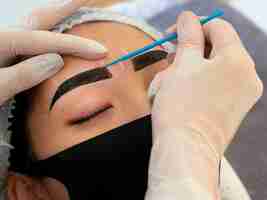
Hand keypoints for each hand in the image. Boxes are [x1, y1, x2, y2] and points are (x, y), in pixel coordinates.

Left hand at [0, 0, 106, 104]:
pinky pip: (27, 36)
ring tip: (71, 9)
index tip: (101, 51)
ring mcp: (1, 43)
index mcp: (1, 41)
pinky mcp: (2, 53)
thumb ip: (23, 74)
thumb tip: (56, 60)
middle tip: (85, 0)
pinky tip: (48, 35)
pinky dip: (43, 31)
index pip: (47, 42)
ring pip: (33, 25)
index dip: (77, 45)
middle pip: (40, 18)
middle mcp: (2, 35)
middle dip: (65, 8)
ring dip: (54, 16)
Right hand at [148, 11, 262, 159]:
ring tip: (166, 85)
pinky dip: (193, 85)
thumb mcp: (183, 64)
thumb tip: (188, 17)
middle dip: (187, 52)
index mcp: (239, 61)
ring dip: (186, 71)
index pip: (217, 28)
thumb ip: (188, 36)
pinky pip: (212, 87)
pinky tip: (176, 95)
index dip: (192, 26)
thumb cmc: (181, 106)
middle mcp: (247, 77)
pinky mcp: (230, 110)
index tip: (171, 35)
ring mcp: (241, 96)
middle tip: (167, 61)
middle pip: (215, 49)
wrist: (184, 151)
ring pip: (210, 70)